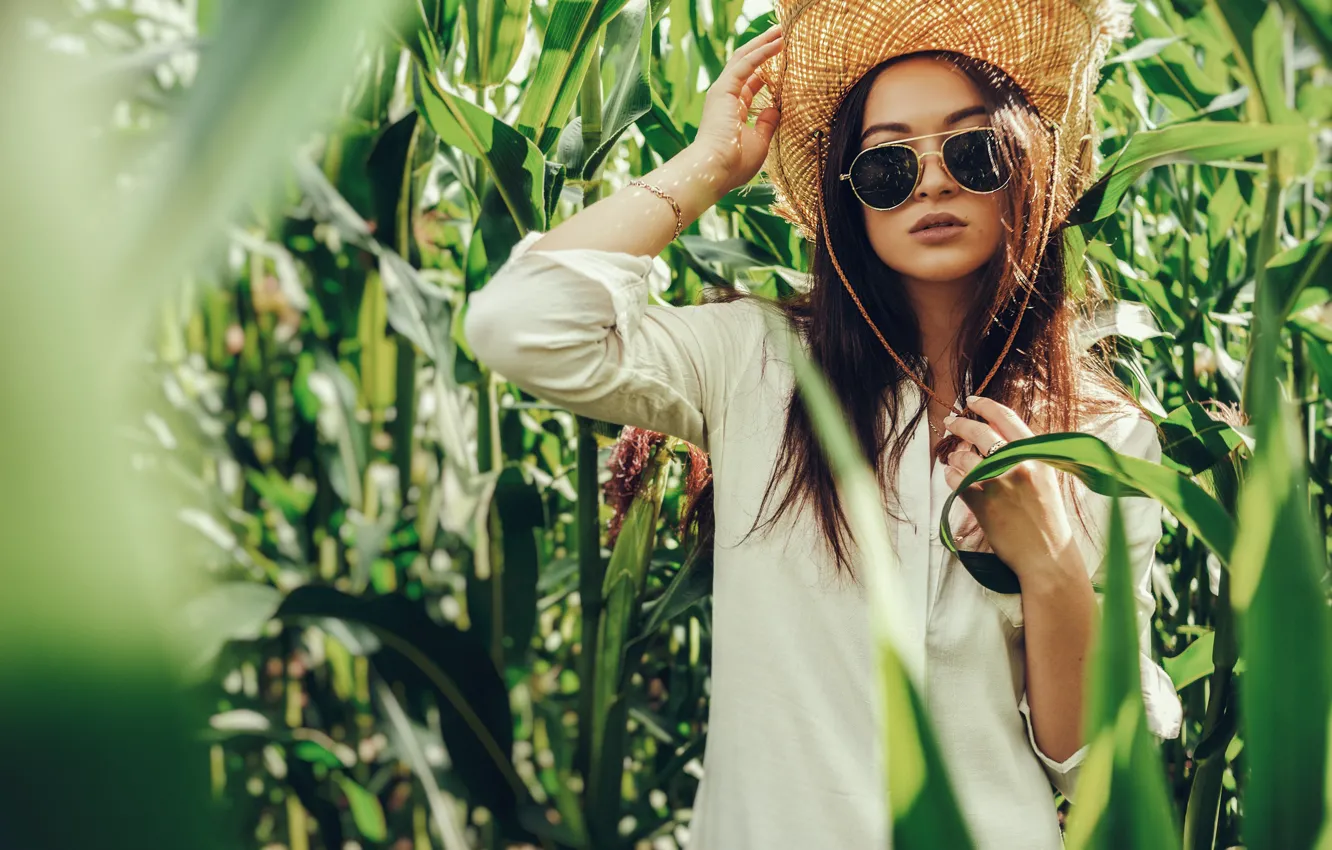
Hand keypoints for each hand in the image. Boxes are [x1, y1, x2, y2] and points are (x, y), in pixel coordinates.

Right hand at [690, 22, 783, 194]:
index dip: (768, 70)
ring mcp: (722, 92)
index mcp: (734, 111)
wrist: (714, 170)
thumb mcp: (759, 142)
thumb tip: (776, 109)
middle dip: (765, 48)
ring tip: (783, 29)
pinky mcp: (723, 89)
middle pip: (748, 65)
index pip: (751, 83)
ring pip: (745, 58)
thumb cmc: (734, 163)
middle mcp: (726, 97)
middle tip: (784, 33)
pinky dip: (763, 51)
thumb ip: (767, 124)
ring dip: (765, 42)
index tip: (786, 59)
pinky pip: (746, 63)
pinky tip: (779, 41)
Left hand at [940, 396, 1079, 585]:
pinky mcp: (980, 502)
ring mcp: (996, 482)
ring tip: (956, 460)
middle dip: (959, 423)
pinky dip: (950, 476)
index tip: (971, 400)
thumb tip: (992, 432)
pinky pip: (954, 478)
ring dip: (954, 455)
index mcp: (1035, 455)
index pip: (1006, 417)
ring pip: (961, 455)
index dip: (985, 405)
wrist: (1046, 555)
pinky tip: (955, 478)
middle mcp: (1016, 464)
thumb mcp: (1043, 477)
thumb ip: (1023, 454)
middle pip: (978, 431)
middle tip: (950, 421)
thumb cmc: (1046, 517)